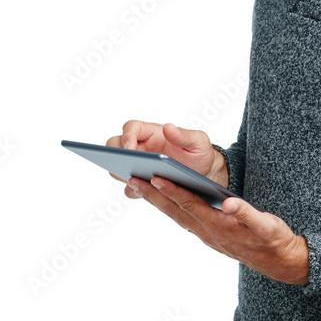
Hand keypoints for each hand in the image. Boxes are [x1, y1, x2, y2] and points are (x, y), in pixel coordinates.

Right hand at [106, 120, 227, 197]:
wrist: (205, 174)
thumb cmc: (200, 153)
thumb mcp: (199, 142)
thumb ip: (185, 135)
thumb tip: (168, 127)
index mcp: (152, 133)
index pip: (131, 128)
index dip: (126, 136)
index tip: (129, 148)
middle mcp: (141, 148)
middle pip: (115, 147)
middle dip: (116, 155)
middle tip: (125, 165)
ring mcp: (139, 167)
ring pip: (118, 168)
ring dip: (122, 173)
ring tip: (134, 179)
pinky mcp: (143, 184)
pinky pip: (131, 188)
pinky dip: (134, 190)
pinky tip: (145, 192)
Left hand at [126, 176, 308, 285]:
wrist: (278, 261)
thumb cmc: (272, 239)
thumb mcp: (266, 226)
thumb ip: (247, 214)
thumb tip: (229, 203)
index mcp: (219, 226)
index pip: (190, 205)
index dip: (172, 190)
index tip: (155, 177)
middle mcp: (207, 232)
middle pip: (176, 210)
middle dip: (153, 194)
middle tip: (132, 179)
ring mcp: (206, 235)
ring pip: (176, 215)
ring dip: (157, 201)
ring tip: (138, 185)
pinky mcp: (208, 234)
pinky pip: (184, 218)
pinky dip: (170, 207)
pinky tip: (161, 198)